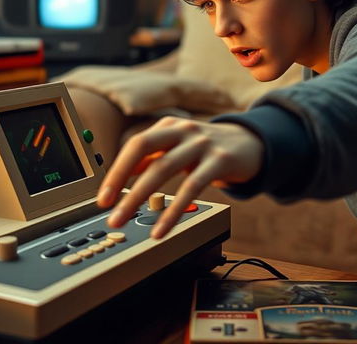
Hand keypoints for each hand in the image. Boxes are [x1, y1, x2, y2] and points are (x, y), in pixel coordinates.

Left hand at [96, 116, 264, 238]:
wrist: (252, 144)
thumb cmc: (209, 149)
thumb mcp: (180, 147)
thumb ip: (154, 158)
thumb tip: (122, 177)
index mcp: (169, 126)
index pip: (135, 145)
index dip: (117, 170)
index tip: (104, 197)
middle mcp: (182, 130)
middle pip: (143, 147)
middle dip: (120, 179)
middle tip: (108, 210)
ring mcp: (201, 143)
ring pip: (163, 168)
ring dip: (138, 196)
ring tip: (125, 220)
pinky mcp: (220, 161)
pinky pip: (192, 187)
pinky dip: (173, 211)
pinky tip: (162, 229)